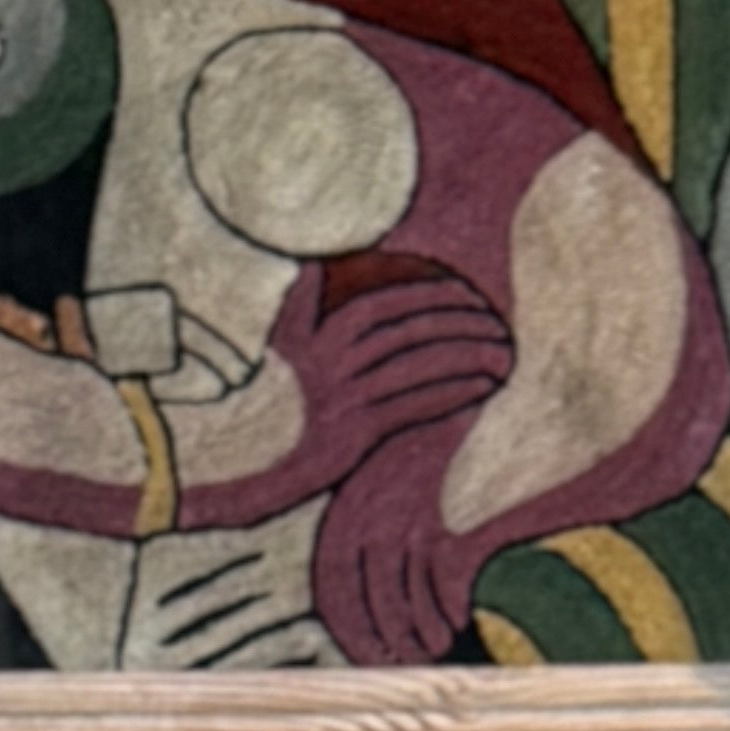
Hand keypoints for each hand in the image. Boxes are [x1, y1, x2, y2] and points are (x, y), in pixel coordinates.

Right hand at [181, 270, 513, 519]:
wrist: (228, 465)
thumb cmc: (254, 408)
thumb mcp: (273, 348)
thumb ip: (298, 305)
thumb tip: (311, 265)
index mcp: (318, 338)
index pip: (384, 305)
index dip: (427, 294)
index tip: (462, 292)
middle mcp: (335, 365)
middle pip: (409, 332)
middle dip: (456, 321)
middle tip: (495, 320)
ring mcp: (345, 402)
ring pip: (418, 367)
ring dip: (464, 356)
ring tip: (501, 352)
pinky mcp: (354, 439)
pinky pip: (414, 408)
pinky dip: (451, 394)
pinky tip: (480, 389)